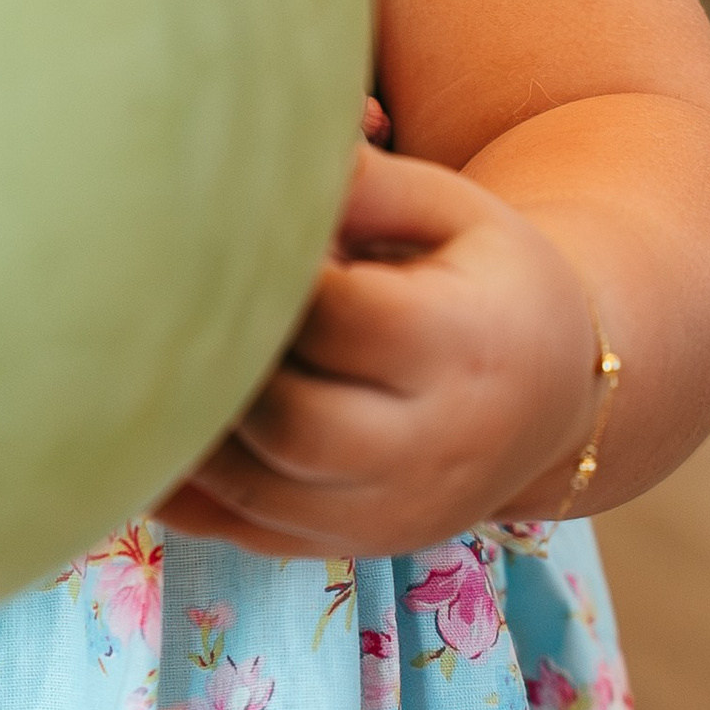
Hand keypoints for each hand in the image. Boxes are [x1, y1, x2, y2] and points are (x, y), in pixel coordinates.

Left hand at [158, 144, 599, 560]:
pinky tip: (156, 420)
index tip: (228, 232)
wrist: (552, 398)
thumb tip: (265, 163)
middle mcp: (431, 450)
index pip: (336, 319)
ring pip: (252, 487)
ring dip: (192, 421)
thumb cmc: (486, 279)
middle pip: (290, 420)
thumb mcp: (453, 211)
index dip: (269, 275)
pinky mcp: (347, 547)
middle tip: (179, 299)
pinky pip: (238, 530)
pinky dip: (184, 481)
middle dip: (225, 360)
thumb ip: (367, 186)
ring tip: (160, 350)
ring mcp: (387, 515)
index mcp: (463, 350)